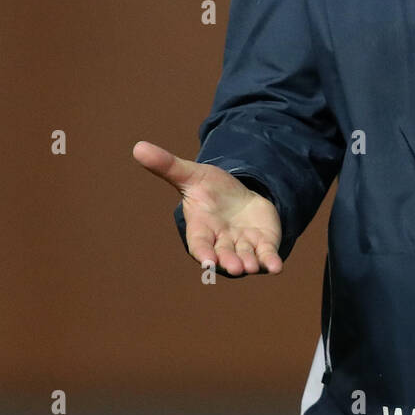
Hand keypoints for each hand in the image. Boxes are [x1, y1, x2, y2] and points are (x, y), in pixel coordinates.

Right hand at [132, 141, 282, 275]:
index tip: (207, 263)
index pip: (200, 244)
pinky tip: (276, 268)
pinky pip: (267, 256)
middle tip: (235, 268)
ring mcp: (243, 245)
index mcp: (201, 229)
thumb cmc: (209, 190)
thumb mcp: (191, 174)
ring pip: (246, 258)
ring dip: (250, 263)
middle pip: (224, 255)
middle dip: (229, 261)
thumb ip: (167, 166)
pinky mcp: (263, 244)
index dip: (203, 253)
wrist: (238, 196)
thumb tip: (137, 147)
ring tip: (251, 267)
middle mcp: (222, 242)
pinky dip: (270, 263)